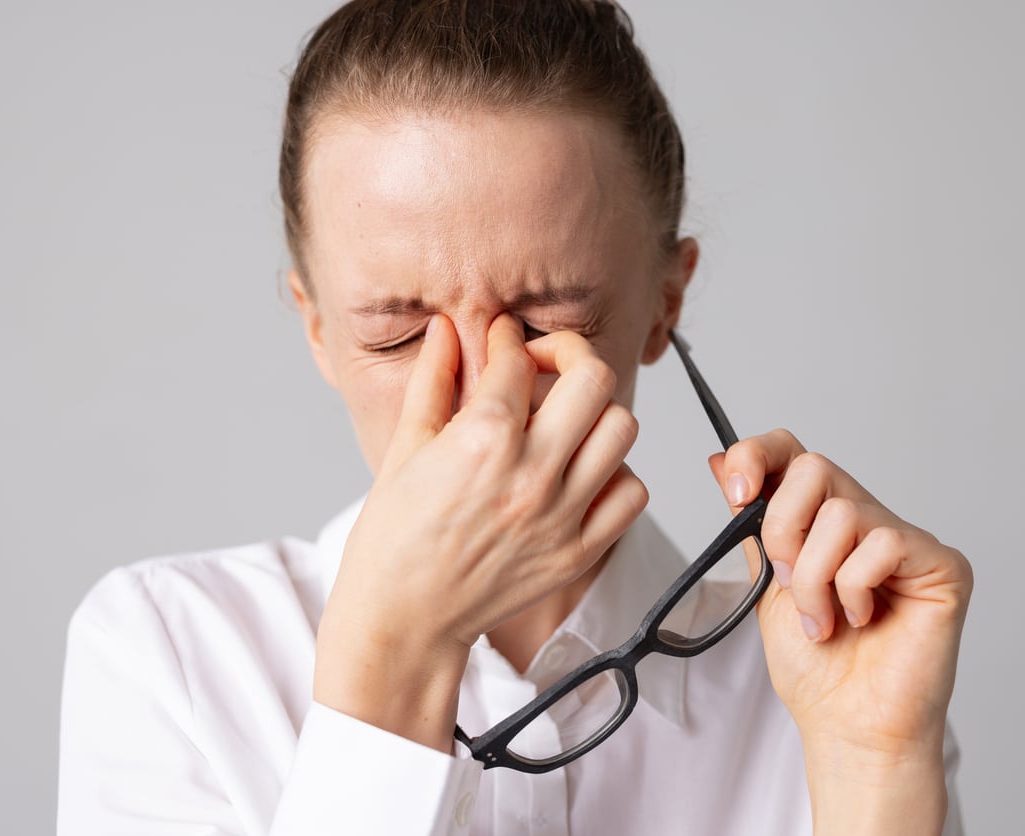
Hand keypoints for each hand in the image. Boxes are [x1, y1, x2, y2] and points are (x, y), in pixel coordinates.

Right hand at [314, 314, 646, 750]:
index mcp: (482, 440)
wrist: (404, 620)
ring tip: (563, 422)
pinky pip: (631, 494)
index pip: (519, 358)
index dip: (508, 338)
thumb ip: (433, 381)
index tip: (503, 339)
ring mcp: (562, 515)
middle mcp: (532, 473)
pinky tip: (578, 473)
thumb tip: (449, 330)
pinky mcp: (579, 551)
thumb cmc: (394, 539)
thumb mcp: (403, 448)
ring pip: (622, 429)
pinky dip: (613, 475)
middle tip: (545, 366)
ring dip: (594, 415)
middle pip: (593, 378)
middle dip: (569, 356)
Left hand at [709, 429, 971, 833]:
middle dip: (783, 531)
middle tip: (787, 585)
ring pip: (842, 513)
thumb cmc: (816, 668)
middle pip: (814, 468)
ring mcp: (907, 539)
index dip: (759, 455)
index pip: (794, 452)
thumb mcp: (766, 584)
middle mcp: (867, 520)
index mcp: (823, 520)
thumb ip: (752, 524)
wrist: (846, 726)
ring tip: (825, 619)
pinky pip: (882, 543)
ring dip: (815, 577)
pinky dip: (855, 588)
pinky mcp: (942, 564)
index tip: (737, 493)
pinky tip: (864, 619)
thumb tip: (724, 461)